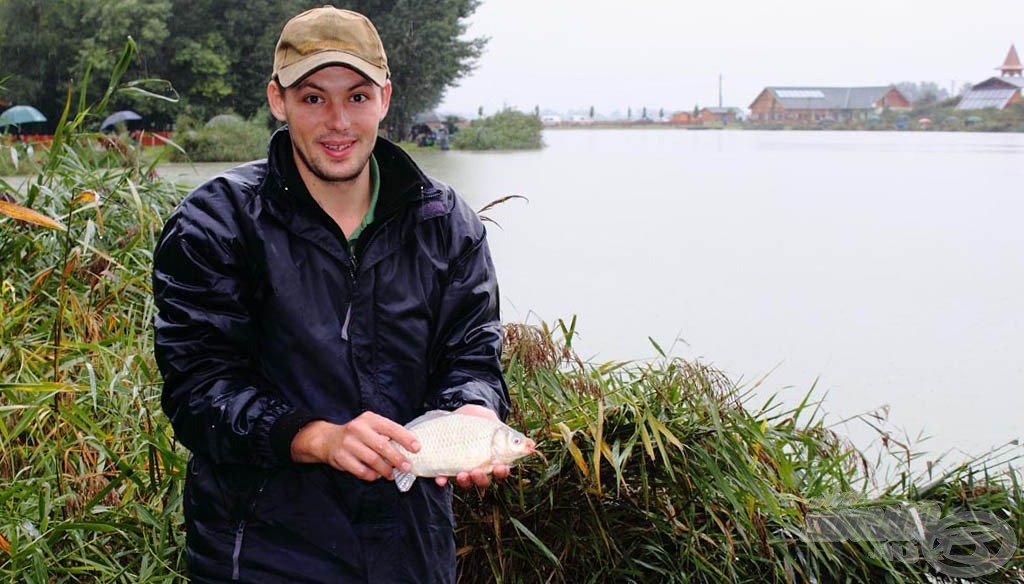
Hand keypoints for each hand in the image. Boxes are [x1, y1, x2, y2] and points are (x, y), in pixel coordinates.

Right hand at [290, 412, 420, 481]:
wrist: (328, 439)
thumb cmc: (358, 434)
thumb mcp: (371, 426)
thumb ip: (387, 434)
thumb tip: (410, 447)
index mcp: (369, 419)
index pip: (391, 427)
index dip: (405, 438)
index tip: (417, 448)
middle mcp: (358, 429)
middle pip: (382, 446)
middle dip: (397, 458)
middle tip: (408, 467)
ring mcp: (348, 443)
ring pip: (372, 460)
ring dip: (385, 470)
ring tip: (392, 474)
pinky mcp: (341, 457)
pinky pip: (361, 470)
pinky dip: (371, 475)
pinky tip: (377, 476)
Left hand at [433, 404, 510, 488]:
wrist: (457, 411)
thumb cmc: (478, 418)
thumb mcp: (491, 420)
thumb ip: (506, 432)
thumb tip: (529, 443)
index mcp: (493, 458)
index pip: (501, 470)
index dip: (502, 472)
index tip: (500, 467)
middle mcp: (479, 466)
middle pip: (483, 480)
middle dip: (481, 478)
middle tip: (477, 471)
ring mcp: (463, 467)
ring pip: (466, 482)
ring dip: (464, 481)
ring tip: (461, 474)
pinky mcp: (446, 465)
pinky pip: (444, 477)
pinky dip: (442, 479)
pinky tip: (440, 479)